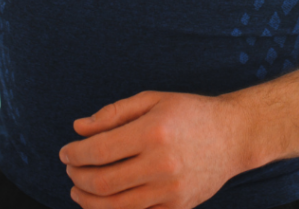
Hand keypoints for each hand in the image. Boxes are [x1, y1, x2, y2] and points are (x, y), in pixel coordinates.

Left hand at [59, 91, 246, 208]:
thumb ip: (113, 113)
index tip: (65, 151)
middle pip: (103, 183)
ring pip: (116, 208)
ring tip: (79, 189)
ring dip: (89, 201)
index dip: (75, 153)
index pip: (100, 150)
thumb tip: (78, 128)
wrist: (233, 136)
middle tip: (70, 169)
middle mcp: (161, 164)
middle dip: (78, 177)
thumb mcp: (152, 99)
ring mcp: (170, 191)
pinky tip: (103, 202)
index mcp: (153, 132)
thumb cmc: (189, 112)